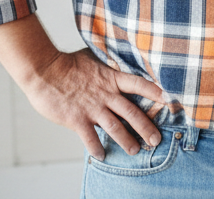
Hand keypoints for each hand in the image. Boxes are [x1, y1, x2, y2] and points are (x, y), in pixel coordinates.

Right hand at [22, 48, 165, 158]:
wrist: (44, 70)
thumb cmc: (67, 63)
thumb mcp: (93, 58)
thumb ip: (106, 64)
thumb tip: (117, 60)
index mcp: (111, 78)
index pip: (138, 84)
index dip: (154, 91)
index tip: (169, 99)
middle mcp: (105, 94)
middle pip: (132, 112)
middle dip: (146, 127)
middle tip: (156, 140)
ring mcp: (92, 108)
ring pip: (115, 128)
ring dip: (127, 141)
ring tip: (135, 150)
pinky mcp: (77, 119)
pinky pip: (90, 138)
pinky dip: (96, 148)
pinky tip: (102, 156)